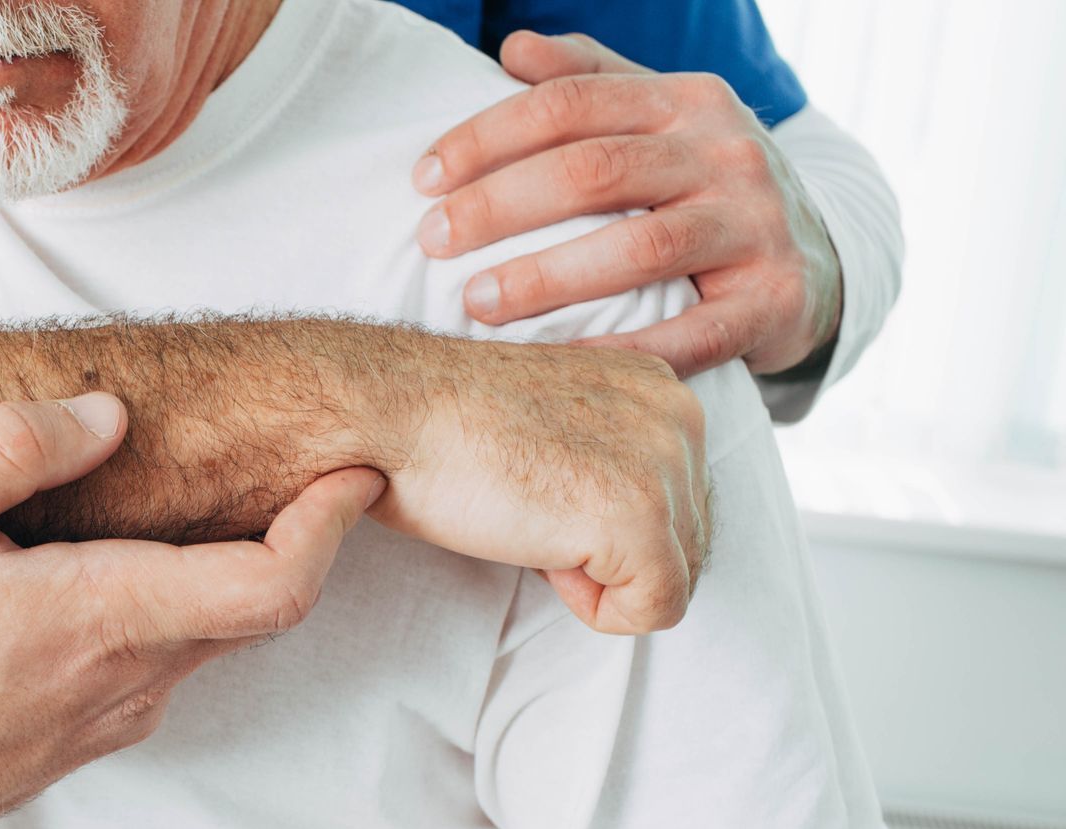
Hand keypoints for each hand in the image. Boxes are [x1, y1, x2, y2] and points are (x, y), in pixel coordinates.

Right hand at [0, 394, 383, 828]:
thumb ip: (7, 448)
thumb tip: (107, 414)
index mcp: (98, 619)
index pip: (271, 586)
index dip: (330, 529)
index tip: (354, 478)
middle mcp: (122, 682)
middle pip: (250, 610)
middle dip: (285, 536)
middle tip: (288, 468)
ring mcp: (104, 723)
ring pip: (197, 640)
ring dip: (212, 576)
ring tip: (179, 508)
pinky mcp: (76, 744)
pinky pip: (151, 670)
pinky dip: (163, 615)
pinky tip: (103, 575)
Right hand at [372, 340, 709, 633]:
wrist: (391, 411)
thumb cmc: (444, 424)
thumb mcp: (556, 421)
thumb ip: (611, 452)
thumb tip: (621, 523)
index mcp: (659, 388)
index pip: (679, 498)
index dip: (606, 523)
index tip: (540, 491)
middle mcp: (678, 418)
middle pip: (688, 543)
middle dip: (611, 554)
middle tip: (529, 512)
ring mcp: (661, 468)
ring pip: (675, 579)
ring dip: (599, 577)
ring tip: (530, 524)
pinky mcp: (636, 519)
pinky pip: (655, 611)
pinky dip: (597, 610)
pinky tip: (542, 558)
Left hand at [413, 30, 842, 375]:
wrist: (818, 257)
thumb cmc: (703, 185)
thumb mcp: (660, 117)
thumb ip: (590, 78)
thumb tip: (513, 49)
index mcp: (685, 99)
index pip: (571, 103)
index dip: (488, 136)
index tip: (422, 177)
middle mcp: (725, 153)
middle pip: (595, 170)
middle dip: (500, 205)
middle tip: (432, 241)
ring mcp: (754, 227)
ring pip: (639, 249)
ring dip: (546, 278)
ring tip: (475, 304)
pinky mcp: (770, 302)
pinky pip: (688, 335)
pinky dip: (618, 352)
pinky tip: (553, 367)